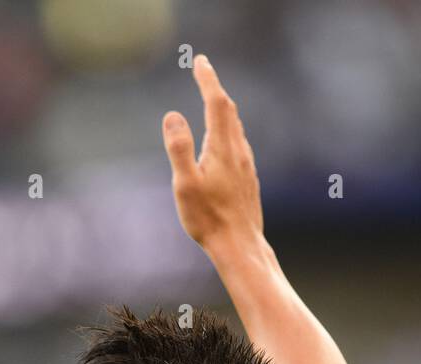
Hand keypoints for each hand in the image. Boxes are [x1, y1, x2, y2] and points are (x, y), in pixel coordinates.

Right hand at [162, 55, 264, 253]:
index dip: (208, 79)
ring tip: (214, 100)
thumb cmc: (208, 219)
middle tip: (204, 72)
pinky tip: (226, 140)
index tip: (200, 61)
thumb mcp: (185, 185)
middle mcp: (238, 152)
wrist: (240, 246)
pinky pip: (239, 144)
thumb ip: (178, 149)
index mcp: (222, 148)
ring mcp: (246, 165)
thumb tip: (172, 115)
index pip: (215, 103)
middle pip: (229, 111)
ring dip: (224, 109)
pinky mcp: (248, 179)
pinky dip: (229, 130)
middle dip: (215, 89)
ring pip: (236, 127)